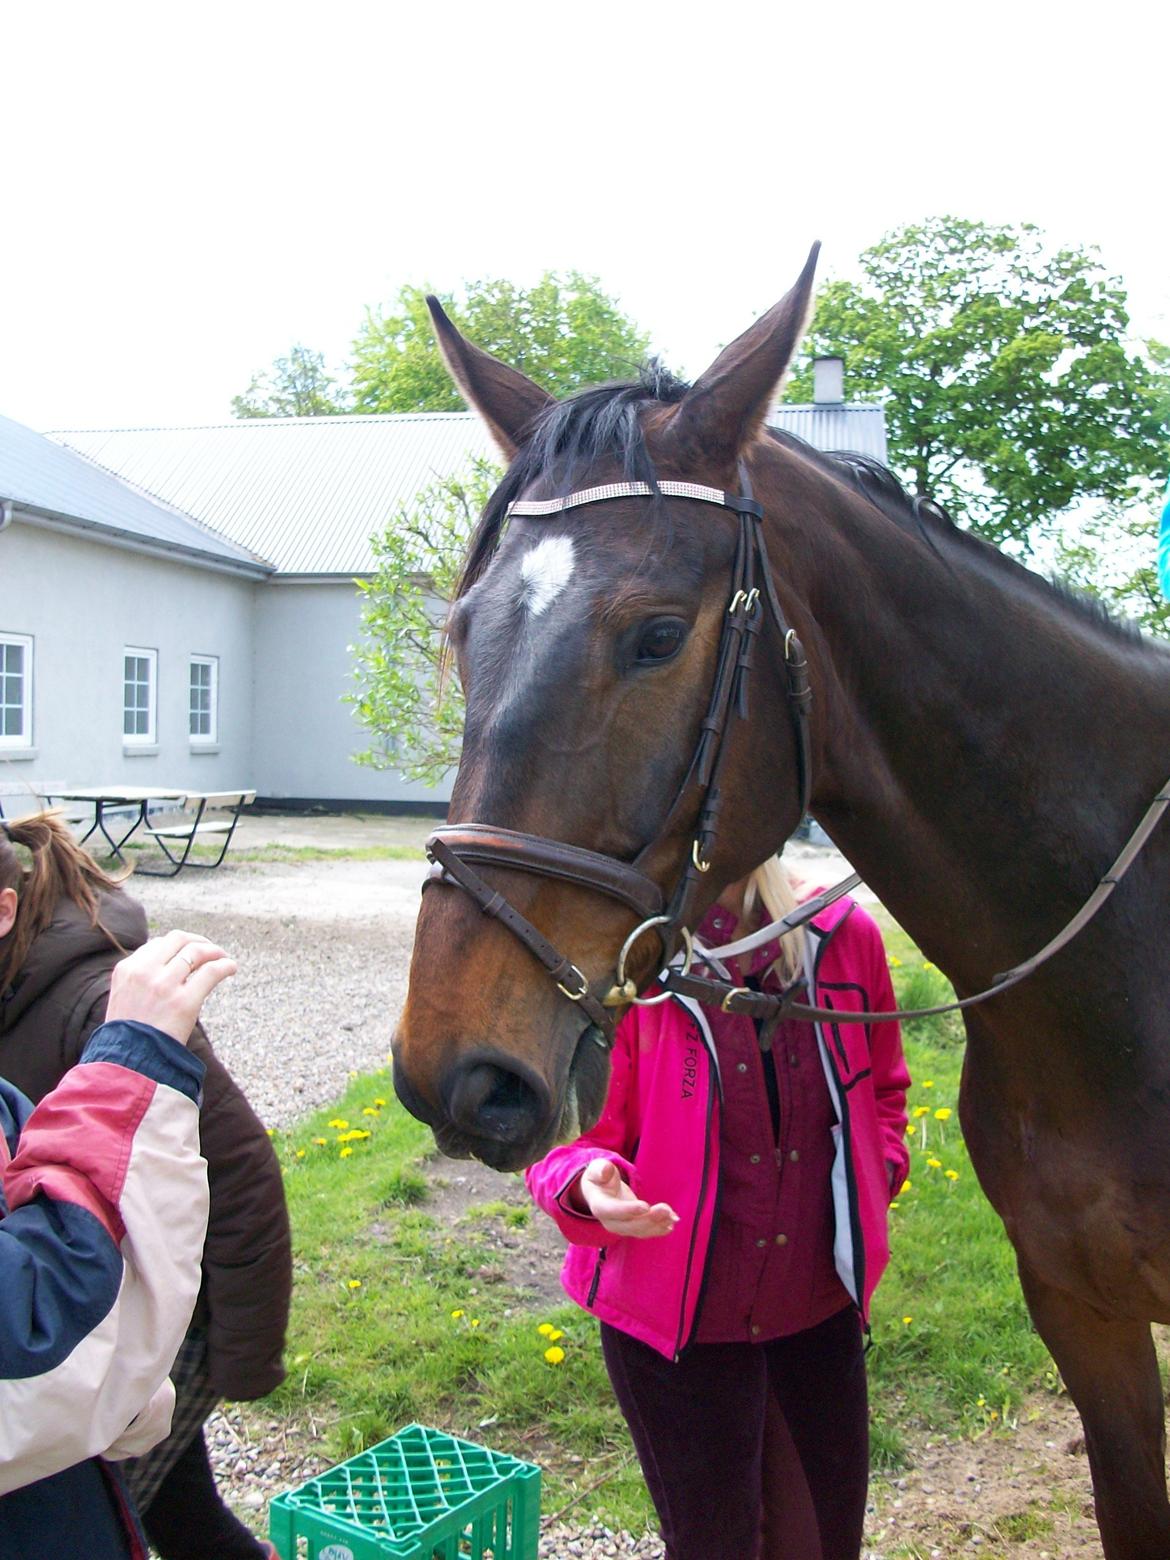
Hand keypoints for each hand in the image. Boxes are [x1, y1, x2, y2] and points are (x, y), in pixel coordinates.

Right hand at [104, 931, 236, 1044]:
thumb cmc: (128, 1036)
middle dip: (197, 941)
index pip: (158, 944)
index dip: (177, 946)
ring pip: (197, 952)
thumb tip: (169, 964)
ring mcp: (165, 985)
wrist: (128, 1063)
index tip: (189, 953)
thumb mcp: (123, 998)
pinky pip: (212, 971)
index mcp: (127, 969)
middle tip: (210, 950)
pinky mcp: (184, 1001)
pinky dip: (225, 965)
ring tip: (223, 958)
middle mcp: (145, 972)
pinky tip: (231, 968)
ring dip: (214, 951)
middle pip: (178, 939)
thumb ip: (140, 979)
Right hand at [577, 1157, 678, 1238]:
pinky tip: (671, 1223)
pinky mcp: (632, 1228)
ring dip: (657, 1225)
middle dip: (648, 1219)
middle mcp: (609, 1222)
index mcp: (599, 1206)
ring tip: (673, 1216)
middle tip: (666, 1210)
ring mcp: (621, 1228)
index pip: (612, 1211)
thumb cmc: (599, 1178)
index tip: (646, 1206)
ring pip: (640, 1230)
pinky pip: (646, 1231)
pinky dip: (659, 1228)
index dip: (628, 1210)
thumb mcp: (596, 1169)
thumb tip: (605, 1170)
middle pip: (629, 1225)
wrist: (599, 1192)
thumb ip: (600, 1170)